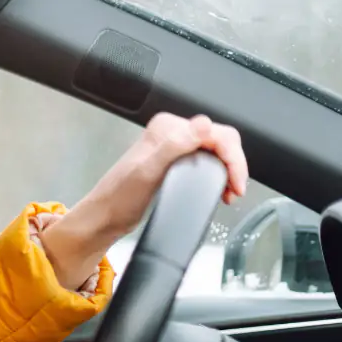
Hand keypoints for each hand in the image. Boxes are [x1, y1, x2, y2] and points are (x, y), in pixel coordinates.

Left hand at [39, 113, 249, 288]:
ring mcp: (174, 148)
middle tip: (235, 190)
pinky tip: (219, 189)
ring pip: (217, 151)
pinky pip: (207, 161)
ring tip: (229, 192)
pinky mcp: (176, 163)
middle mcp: (172, 133)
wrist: (105, 217)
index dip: (233, 157)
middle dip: (234, 164)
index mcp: (168, 128)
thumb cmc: (120, 197)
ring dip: (229, 170)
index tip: (236, 183)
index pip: (217, 132)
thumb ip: (175, 145)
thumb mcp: (148, 170)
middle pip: (221, 140)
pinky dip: (219, 174)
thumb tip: (204, 124)